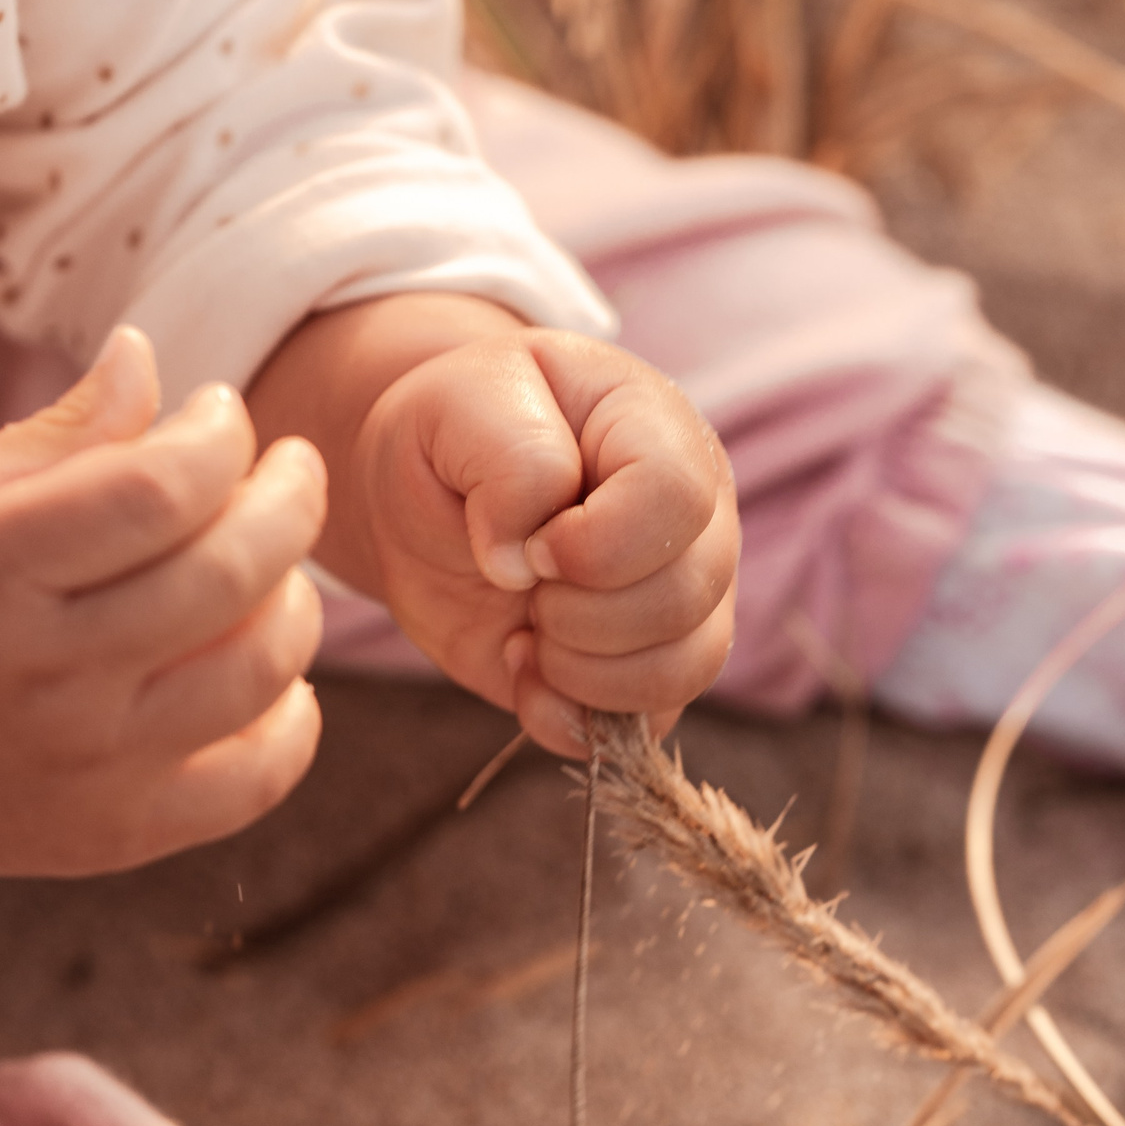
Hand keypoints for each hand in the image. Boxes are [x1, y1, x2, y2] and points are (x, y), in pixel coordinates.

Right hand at [0, 327, 325, 891]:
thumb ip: (61, 436)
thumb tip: (147, 353)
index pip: (157, 490)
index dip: (219, 437)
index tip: (220, 411)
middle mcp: (44, 675)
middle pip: (226, 573)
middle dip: (288, 499)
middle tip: (292, 469)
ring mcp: (86, 764)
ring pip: (260, 671)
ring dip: (297, 599)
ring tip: (277, 565)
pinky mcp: (116, 833)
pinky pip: (256, 779)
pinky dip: (293, 718)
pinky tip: (275, 674)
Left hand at [352, 328, 737, 757]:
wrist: (428, 493)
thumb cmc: (454, 432)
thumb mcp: (457, 402)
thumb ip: (509, 458)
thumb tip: (526, 561)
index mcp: (657, 430)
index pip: (676, 497)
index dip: (595, 543)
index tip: (526, 546)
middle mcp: (696, 515)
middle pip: (684, 595)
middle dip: (577, 612)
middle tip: (516, 580)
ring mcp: (685, 595)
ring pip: (685, 667)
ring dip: (579, 669)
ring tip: (523, 628)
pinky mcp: (651, 665)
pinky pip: (651, 723)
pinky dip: (570, 715)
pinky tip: (524, 667)